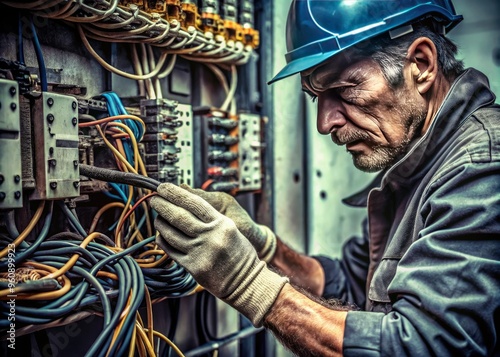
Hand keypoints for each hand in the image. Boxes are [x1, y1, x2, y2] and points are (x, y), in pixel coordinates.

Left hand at [150, 183, 287, 325]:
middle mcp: (211, 236)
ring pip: (171, 233)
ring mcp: (201, 252)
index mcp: (222, 223)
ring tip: (157, 216)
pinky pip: (171, 250)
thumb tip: (185, 197)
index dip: (175, 193)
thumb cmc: (238, 252)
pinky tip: (161, 233)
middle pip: (179, 216)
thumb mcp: (230, 227)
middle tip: (154, 198)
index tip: (164, 187)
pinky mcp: (193, 267)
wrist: (246, 281)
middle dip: (163, 204)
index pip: (194, 202)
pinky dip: (163, 239)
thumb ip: (210, 214)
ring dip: (160, 222)